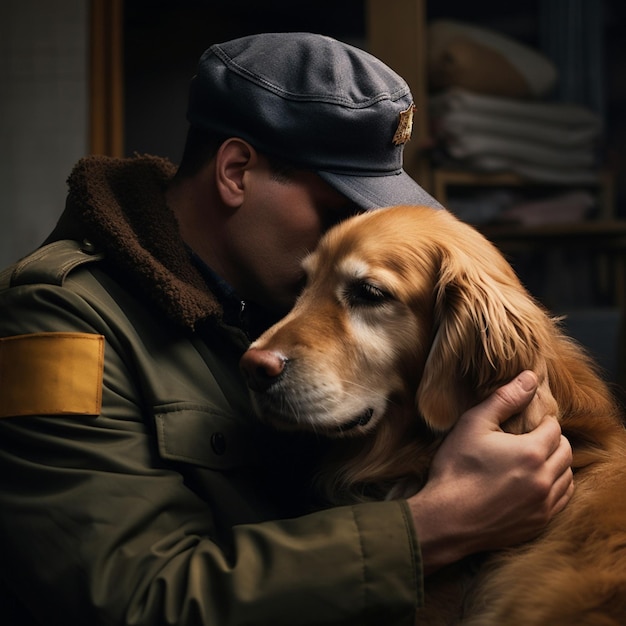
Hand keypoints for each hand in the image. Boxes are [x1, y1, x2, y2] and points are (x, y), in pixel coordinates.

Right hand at [407, 370, 573, 574]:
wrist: (446, 519)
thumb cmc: (456, 468)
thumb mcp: (473, 424)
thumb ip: (504, 399)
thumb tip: (529, 378)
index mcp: (532, 453)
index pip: (554, 428)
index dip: (542, 421)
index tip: (528, 421)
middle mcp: (544, 480)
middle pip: (566, 451)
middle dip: (553, 440)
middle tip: (531, 437)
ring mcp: (543, 505)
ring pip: (567, 477)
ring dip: (557, 464)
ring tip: (535, 459)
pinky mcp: (538, 524)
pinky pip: (561, 501)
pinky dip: (555, 487)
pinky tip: (536, 482)